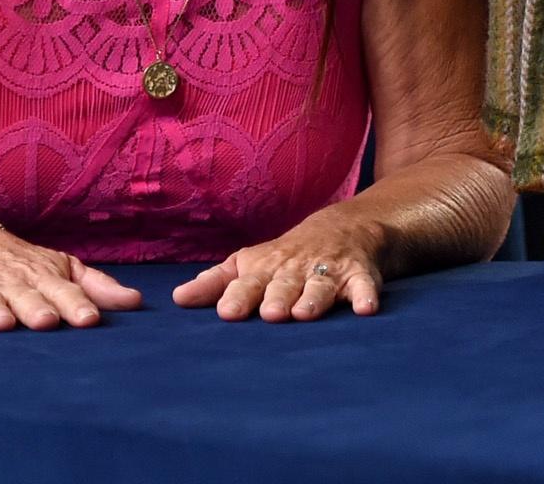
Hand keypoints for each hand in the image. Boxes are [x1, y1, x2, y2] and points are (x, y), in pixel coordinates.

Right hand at [0, 224, 142, 331]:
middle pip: (26, 295)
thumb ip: (97, 286)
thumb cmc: (20, 262)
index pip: (64, 291)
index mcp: (43, 276)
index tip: (90, 320)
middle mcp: (12, 280)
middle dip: (36, 307)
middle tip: (47, 321)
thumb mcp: (60, 267)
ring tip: (1, 323)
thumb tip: (137, 302)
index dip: (76, 304)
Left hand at [172, 210, 385, 321]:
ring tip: (304, 314)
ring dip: (314, 298)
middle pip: (285, 284)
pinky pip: (364, 285)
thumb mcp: (249, 263)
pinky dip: (366, 295)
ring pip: (320, 285)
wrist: (342, 228)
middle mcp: (296, 269)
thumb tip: (177, 298)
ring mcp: (329, 271)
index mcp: (266, 268)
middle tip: (270, 314)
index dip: (239, 297)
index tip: (227, 313)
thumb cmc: (285, 256)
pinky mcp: (359, 275)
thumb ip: (215, 283)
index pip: (248, 283)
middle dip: (277, 297)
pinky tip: (366, 308)